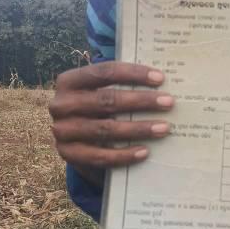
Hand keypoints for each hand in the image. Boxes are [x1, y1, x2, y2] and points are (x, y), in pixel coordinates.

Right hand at [48, 62, 174, 184]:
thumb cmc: (97, 108)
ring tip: (163, 128)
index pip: (104, 72)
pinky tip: (145, 151)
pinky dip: (124, 154)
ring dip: (138, 128)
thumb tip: (160, 81)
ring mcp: (62, 130)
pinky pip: (99, 156)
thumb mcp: (102, 92)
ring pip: (105, 129)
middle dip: (141, 101)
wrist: (76, 139)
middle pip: (106, 100)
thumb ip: (122, 85)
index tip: (160, 78)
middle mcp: (61, 104)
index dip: (133, 74)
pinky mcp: (67, 154)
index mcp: (69, 81)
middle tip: (168, 102)